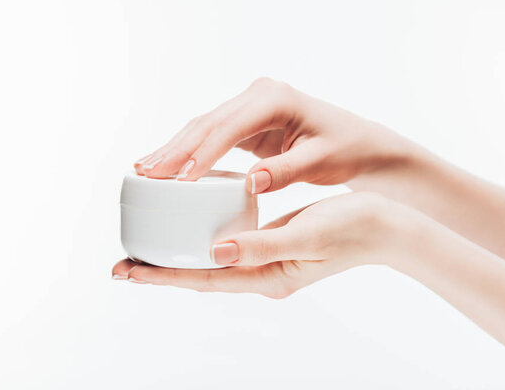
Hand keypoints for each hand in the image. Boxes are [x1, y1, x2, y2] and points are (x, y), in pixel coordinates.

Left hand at [112, 192, 418, 297]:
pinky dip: (202, 238)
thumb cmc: (352, 229)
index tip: (128, 272)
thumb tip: (217, 252)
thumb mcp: (307, 235)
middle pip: (199, 275)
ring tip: (145, 250)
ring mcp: (264, 260)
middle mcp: (260, 273)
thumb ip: (262, 246)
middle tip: (121, 265)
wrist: (383, 226)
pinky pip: (227, 244)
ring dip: (177, 256)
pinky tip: (189, 227)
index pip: (204, 279)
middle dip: (160, 271)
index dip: (163, 276)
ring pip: (210, 261)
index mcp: (267, 277)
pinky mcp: (269, 243)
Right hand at [134, 77, 409, 192]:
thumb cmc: (345, 149)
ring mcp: (250, 106)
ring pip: (203, 126)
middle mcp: (258, 96)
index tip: (180, 179)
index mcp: (276, 99)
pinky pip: (211, 134)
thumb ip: (287, 171)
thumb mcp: (321, 161)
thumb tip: (250, 183)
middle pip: (208, 122)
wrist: (358, 143)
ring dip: (175, 148)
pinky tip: (167, 164)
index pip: (230, 126)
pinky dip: (188, 150)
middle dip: (176, 149)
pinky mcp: (247, 121)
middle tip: (145, 173)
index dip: (203, 153)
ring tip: (144, 168)